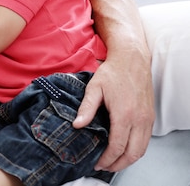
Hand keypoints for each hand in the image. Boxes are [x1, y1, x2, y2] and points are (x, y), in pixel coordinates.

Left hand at [73, 53, 153, 171]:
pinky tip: (124, 149)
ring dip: (128, 159)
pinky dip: (136, 149)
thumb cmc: (113, 72)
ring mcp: (147, 119)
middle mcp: (139, 119)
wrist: (132, 59)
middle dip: (118, 164)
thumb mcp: (94, 88)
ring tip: (114, 162)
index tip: (97, 164)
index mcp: (125, 114)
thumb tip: (77, 125)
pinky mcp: (150, 116)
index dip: (107, 159)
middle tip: (105, 167)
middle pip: (132, 153)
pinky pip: (146, 140)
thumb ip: (86, 108)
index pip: (117, 146)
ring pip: (142, 149)